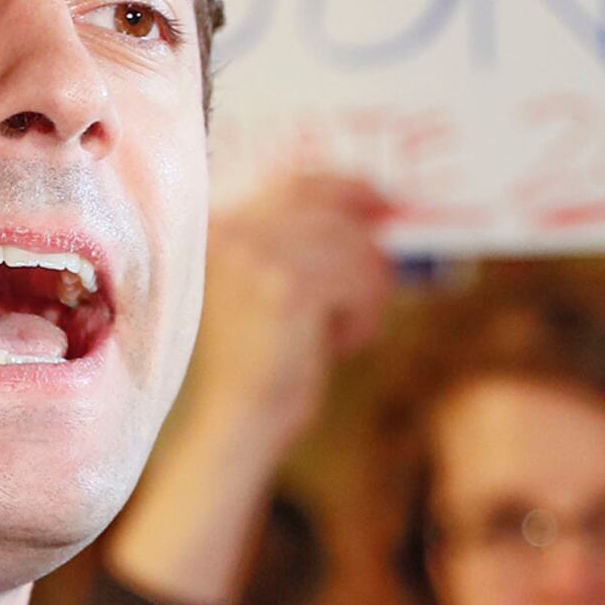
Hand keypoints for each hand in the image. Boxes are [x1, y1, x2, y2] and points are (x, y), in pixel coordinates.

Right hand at [189, 172, 394, 458]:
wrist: (239, 422)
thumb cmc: (259, 360)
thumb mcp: (268, 284)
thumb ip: (297, 241)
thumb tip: (366, 207)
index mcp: (216, 225)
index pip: (293, 182)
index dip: (344, 186)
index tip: (379, 200)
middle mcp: (229, 230)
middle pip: (326, 206)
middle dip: (365, 235)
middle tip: (388, 261)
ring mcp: (255, 255)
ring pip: (351, 245)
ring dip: (365, 288)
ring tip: (347, 327)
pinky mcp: (287, 288)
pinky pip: (358, 281)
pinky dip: (364, 315)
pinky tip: (341, 344)